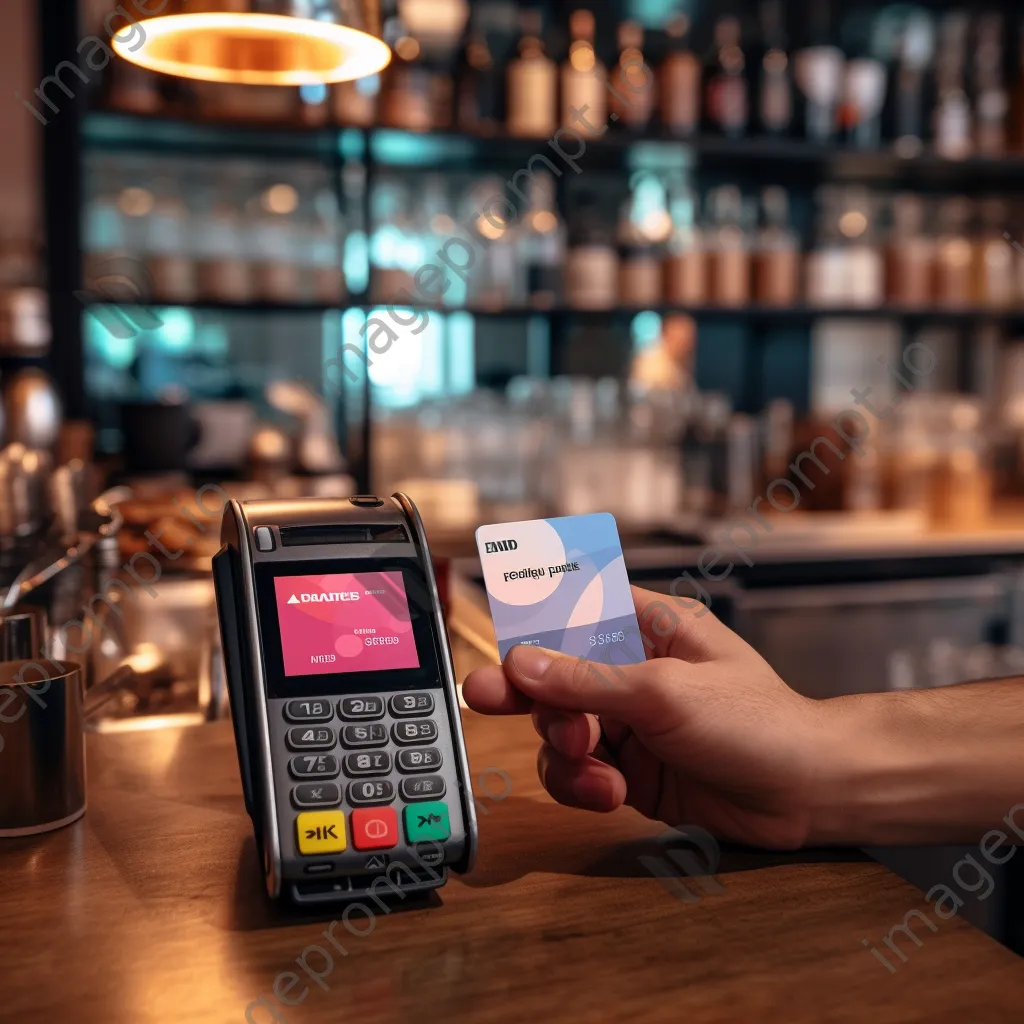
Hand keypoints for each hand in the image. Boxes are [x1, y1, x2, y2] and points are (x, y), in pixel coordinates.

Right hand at [463, 587, 831, 849]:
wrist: (806, 795)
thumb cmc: (757, 722)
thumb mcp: (665, 693)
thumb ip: (586, 681)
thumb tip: (519, 663)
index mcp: (645, 626)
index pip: (571, 607)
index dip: (528, 617)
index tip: (492, 629)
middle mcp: (630, 670)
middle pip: (551, 674)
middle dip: (527, 693)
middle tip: (482, 697)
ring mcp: (627, 722)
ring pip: (556, 729)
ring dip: (561, 749)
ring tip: (591, 762)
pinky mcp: (627, 769)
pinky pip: (577, 772)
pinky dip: (580, 785)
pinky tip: (609, 795)